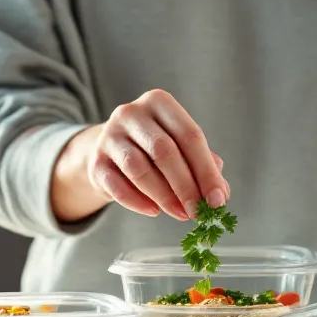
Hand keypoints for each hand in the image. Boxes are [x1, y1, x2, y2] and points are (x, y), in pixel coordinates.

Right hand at [57, 89, 228, 221]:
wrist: (111, 152)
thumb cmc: (154, 148)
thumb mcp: (181, 148)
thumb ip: (204, 166)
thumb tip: (221, 194)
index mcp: (159, 102)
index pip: (189, 136)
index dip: (206, 171)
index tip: (218, 199)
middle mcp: (131, 112)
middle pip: (164, 151)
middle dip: (186, 186)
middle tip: (199, 212)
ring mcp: (109, 135)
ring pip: (139, 169)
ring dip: (164, 197)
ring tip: (181, 214)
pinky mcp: (95, 160)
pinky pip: (116, 185)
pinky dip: (137, 202)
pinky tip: (153, 211)